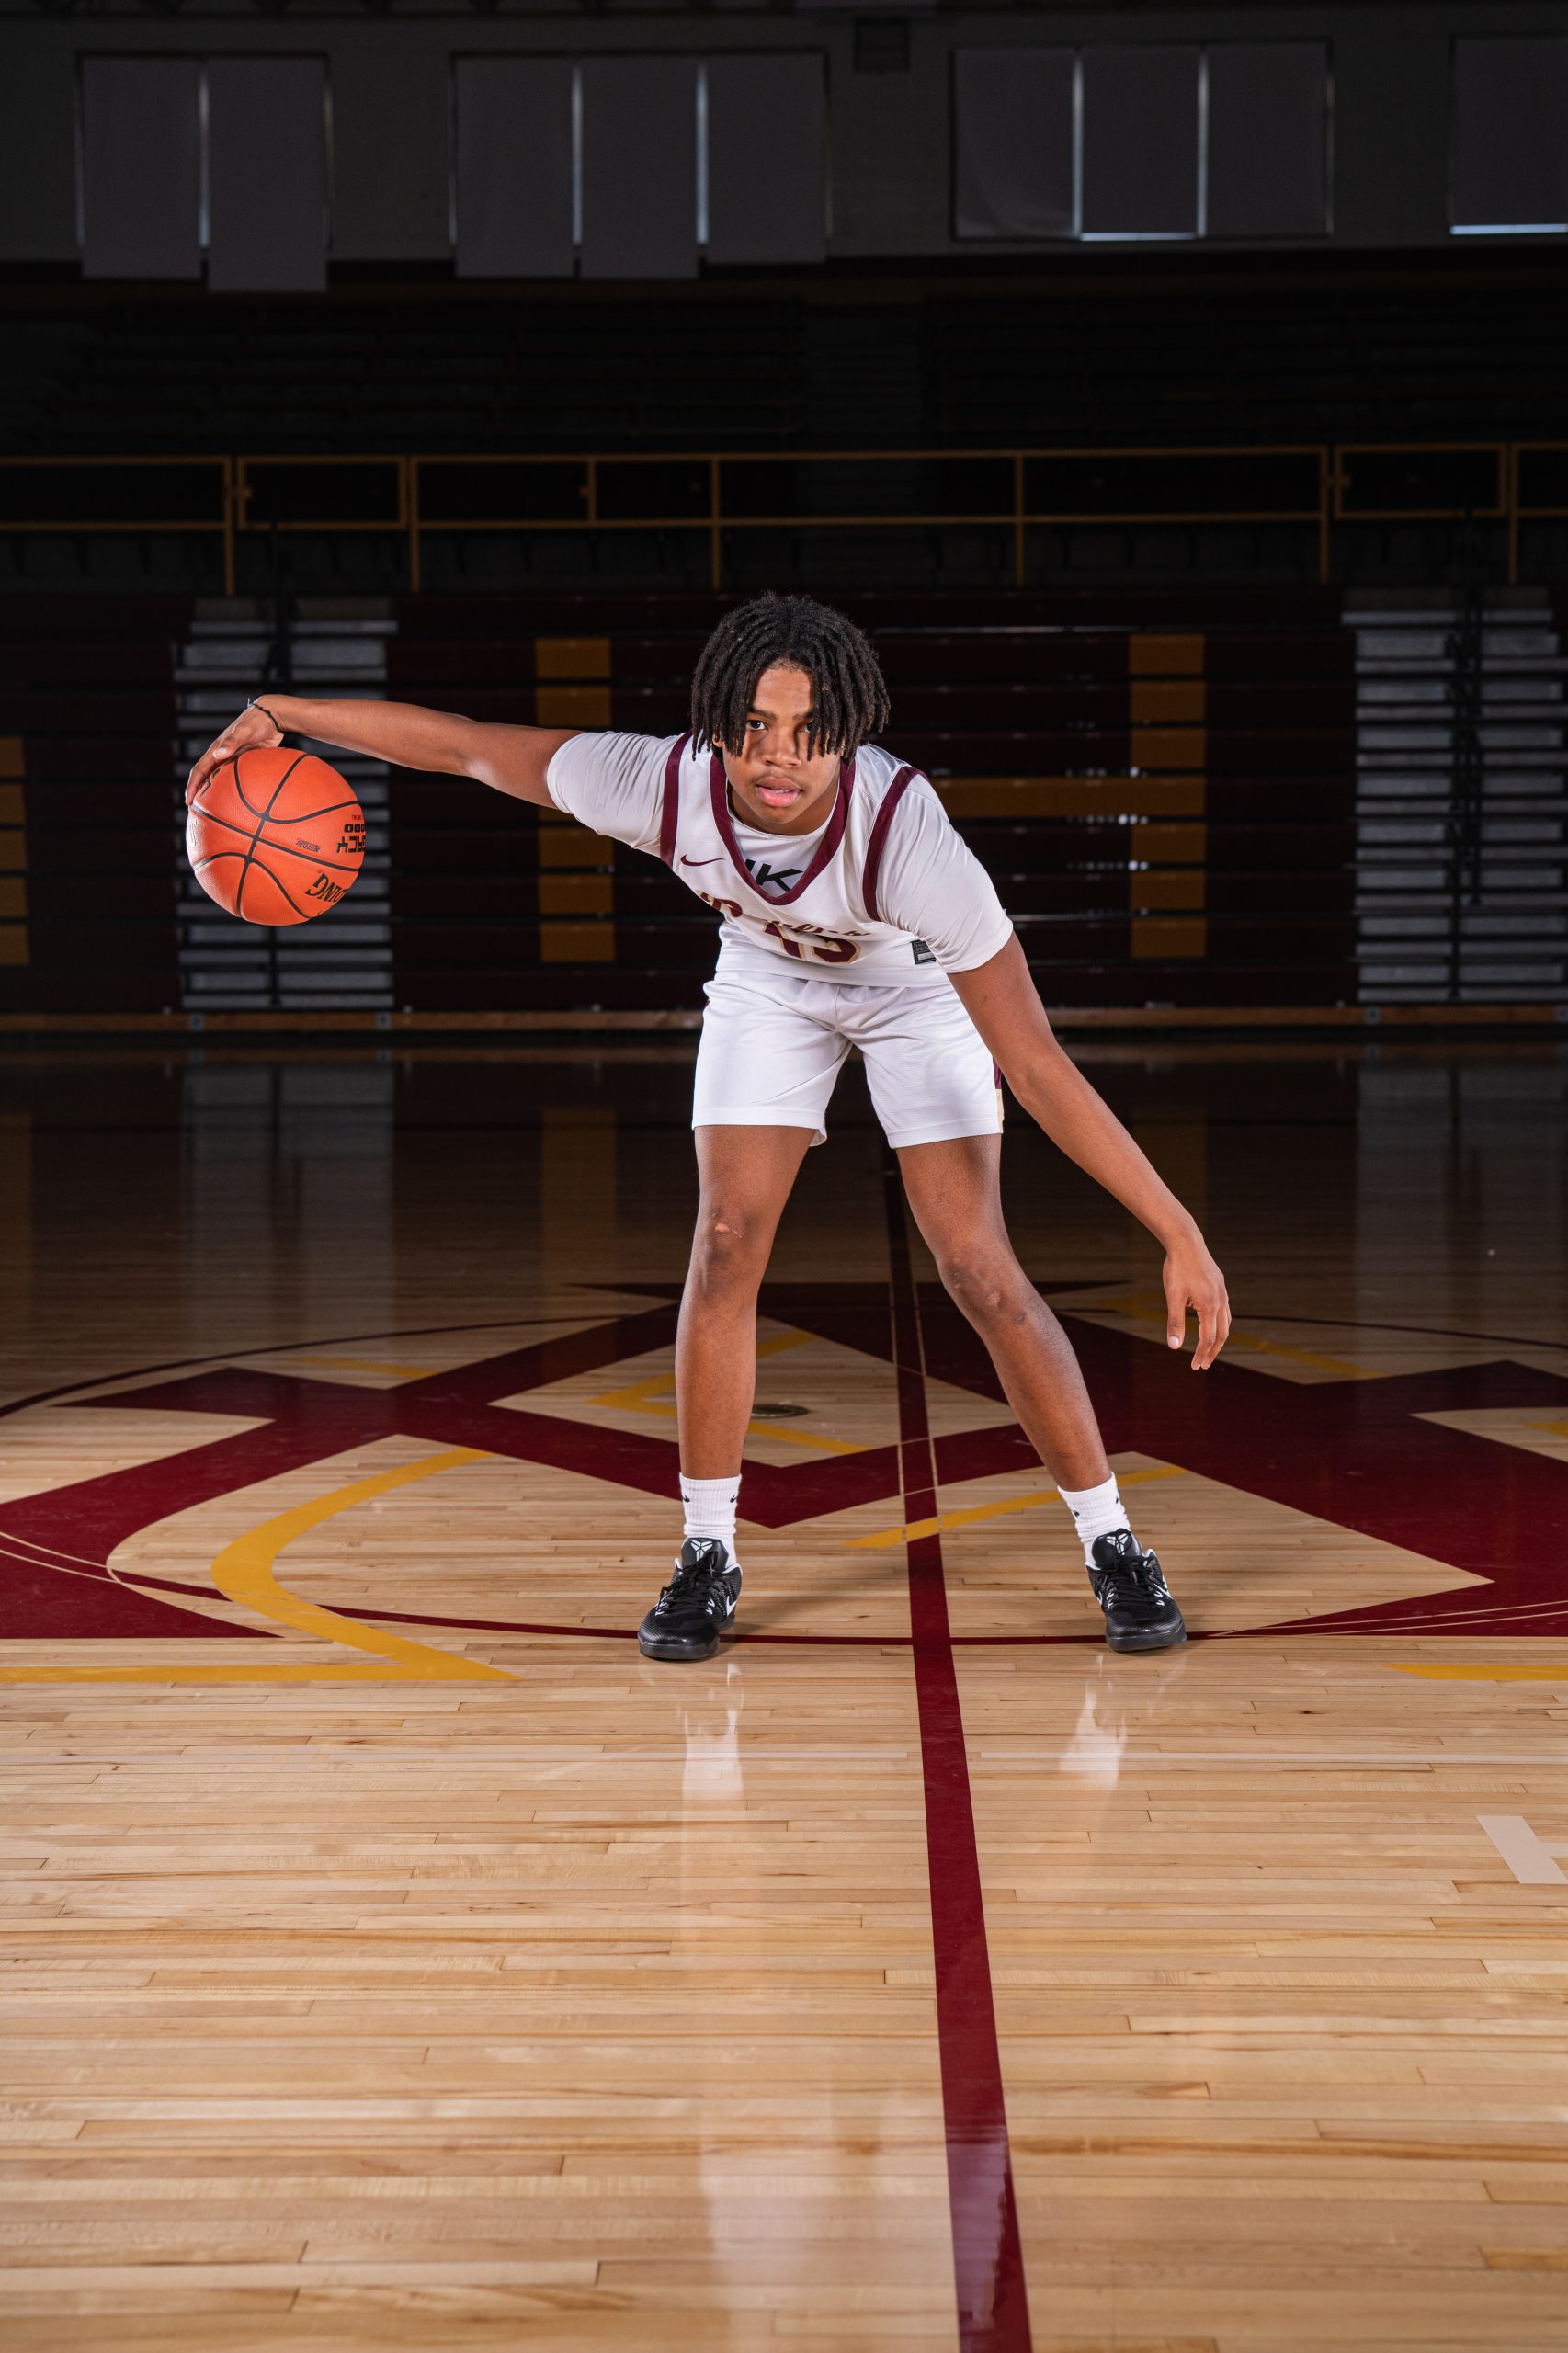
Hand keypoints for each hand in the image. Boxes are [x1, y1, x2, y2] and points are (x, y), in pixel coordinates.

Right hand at [186, 701, 283, 804]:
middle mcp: (222, 755)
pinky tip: (238, 801)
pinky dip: (232, 789)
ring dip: (215, 793)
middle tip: (197, 812)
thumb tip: (219, 754)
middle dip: (199, 793)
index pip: (199, 771)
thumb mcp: (245, 731)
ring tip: (214, 810)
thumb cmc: (257, 722)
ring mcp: (233, 759)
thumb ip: (233, 742)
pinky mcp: (245, 761)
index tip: (188, 802)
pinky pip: (234, 778)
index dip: (192, 786)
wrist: (273, 716)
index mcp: (217, 749)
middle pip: (206, 777)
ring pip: (220, 780)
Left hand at [1163, 1235, 1230, 1369]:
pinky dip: (1219, 1323)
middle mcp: (1221, 1300)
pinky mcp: (1220, 1285)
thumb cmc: (1177, 1269)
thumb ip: (1174, 1323)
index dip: (1202, 1354)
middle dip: (1212, 1351)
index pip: (1208, 1338)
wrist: (1186, 1242)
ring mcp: (1223, 1292)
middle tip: (1202, 1365)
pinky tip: (1210, 1324)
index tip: (1195, 1367)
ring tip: (1208, 1349)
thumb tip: (1174, 1347)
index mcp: (1210, 1306)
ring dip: (1218, 1338)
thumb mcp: (1173, 1297)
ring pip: (1226, 1322)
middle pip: (1221, 1334)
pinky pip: (1224, 1310)